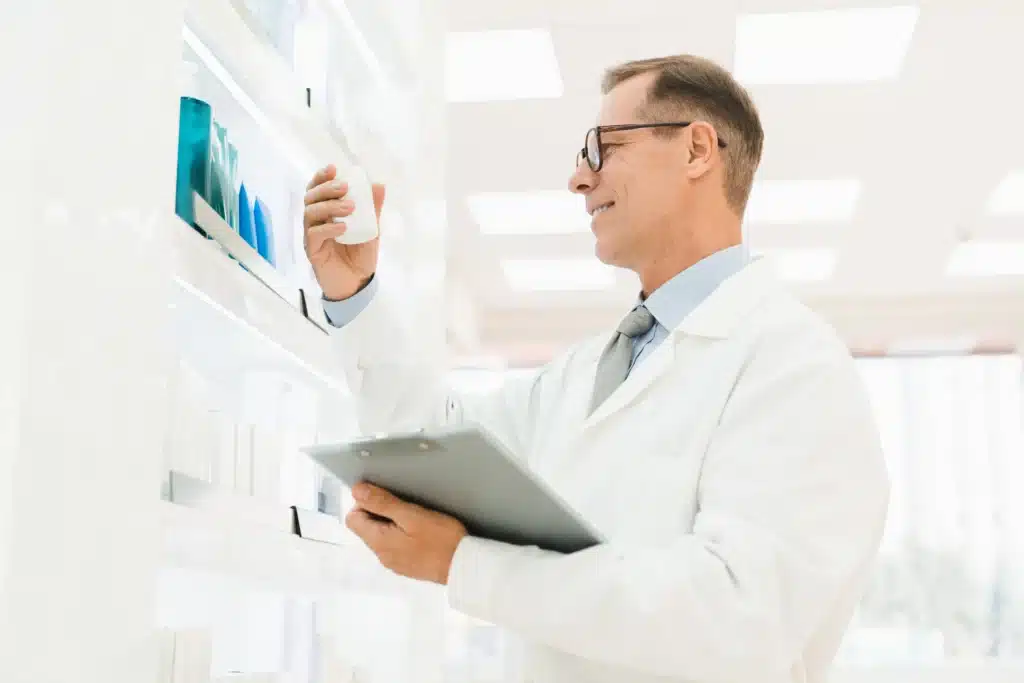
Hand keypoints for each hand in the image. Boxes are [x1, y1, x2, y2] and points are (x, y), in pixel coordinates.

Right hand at [302, 164, 385, 300]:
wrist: (358, 283)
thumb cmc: (360, 255)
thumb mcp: (371, 229)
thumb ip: (373, 209)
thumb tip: (379, 185)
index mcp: (326, 212)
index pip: (318, 189)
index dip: (321, 177)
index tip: (333, 168)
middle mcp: (315, 221)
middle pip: (311, 197)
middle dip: (326, 189)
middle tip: (345, 188)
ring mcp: (312, 235)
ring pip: (310, 213)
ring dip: (330, 206)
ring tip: (349, 208)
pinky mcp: (312, 251)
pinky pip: (314, 235)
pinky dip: (328, 228)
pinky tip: (343, 227)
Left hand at [346, 482, 467, 584]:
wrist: (464, 565)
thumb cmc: (441, 539)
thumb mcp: (411, 514)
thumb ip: (382, 503)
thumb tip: (357, 491)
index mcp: (379, 542)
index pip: (352, 519)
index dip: (364, 503)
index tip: (385, 498)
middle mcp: (382, 555)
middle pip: (366, 528)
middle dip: (379, 513)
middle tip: (404, 506)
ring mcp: (394, 563)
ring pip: (381, 537)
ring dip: (391, 524)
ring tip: (415, 518)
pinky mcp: (407, 566)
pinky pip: (394, 546)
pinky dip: (401, 536)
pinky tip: (420, 532)